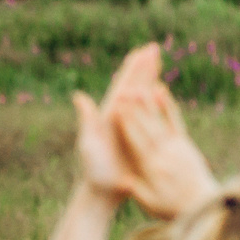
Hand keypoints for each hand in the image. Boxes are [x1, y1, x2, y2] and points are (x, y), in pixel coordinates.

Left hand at [72, 44, 161, 200]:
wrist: (102, 190)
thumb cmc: (93, 169)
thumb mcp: (88, 143)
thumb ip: (86, 120)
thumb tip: (78, 96)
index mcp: (109, 115)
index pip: (124, 85)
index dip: (134, 68)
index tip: (142, 50)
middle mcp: (120, 116)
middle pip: (134, 86)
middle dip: (144, 67)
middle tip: (154, 48)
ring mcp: (130, 126)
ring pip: (143, 97)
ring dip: (151, 79)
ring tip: (158, 62)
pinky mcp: (139, 137)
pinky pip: (150, 115)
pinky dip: (156, 102)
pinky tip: (161, 95)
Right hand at [112, 83, 217, 219]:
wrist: (205, 207)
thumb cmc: (173, 209)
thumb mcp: (151, 205)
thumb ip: (138, 191)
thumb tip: (122, 182)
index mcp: (153, 168)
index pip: (136, 141)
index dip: (126, 124)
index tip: (116, 109)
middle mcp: (165, 154)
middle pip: (147, 127)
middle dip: (135, 108)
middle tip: (126, 90)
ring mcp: (177, 147)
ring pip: (160, 121)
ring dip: (149, 103)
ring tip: (141, 85)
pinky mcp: (185, 144)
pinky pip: (174, 121)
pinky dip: (167, 106)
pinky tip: (161, 91)